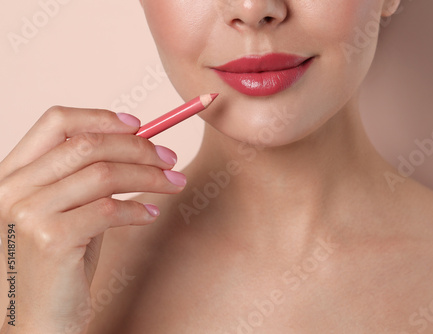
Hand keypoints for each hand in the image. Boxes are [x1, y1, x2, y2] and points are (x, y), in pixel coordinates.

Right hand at [0, 106, 185, 332]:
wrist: (39, 318)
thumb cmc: (60, 261)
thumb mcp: (69, 209)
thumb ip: (89, 176)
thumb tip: (138, 141)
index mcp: (14, 172)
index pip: (56, 122)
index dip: (102, 118)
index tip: (139, 125)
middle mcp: (13, 187)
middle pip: (88, 145)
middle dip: (139, 148)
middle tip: (171, 158)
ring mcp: (27, 213)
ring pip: (104, 175)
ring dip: (150, 176)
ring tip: (175, 183)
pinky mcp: (49, 239)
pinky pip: (109, 210)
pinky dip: (139, 208)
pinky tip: (152, 213)